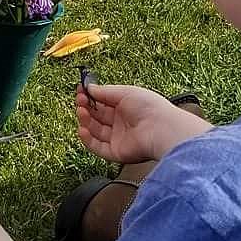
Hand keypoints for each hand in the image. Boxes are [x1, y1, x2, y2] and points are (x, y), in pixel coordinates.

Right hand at [77, 84, 209, 164]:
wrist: (160, 129)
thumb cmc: (149, 107)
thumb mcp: (124, 92)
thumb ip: (104, 91)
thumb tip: (89, 87)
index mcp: (127, 107)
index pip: (103, 102)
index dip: (91, 97)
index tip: (81, 90)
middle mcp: (122, 123)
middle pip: (98, 116)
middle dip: (86, 107)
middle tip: (80, 100)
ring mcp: (119, 138)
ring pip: (96, 131)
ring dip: (85, 121)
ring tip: (81, 112)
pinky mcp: (117, 152)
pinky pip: (98, 147)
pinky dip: (88, 140)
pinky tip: (82, 129)